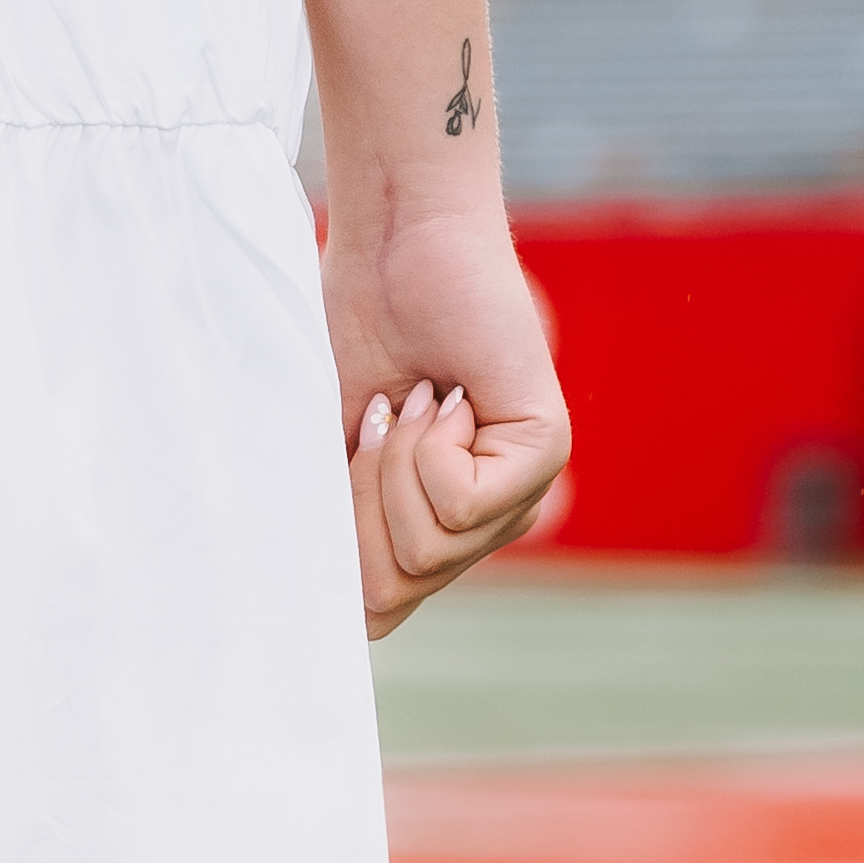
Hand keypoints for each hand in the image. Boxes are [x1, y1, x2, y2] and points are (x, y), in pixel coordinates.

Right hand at [326, 200, 568, 638]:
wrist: (392, 245)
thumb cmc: (353, 334)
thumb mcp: (322, 456)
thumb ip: (331, 531)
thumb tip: (326, 617)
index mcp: (426, 530)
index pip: (373, 612)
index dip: (334, 558)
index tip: (332, 466)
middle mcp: (480, 526)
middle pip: (390, 592)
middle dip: (358, 507)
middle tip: (374, 422)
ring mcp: (518, 495)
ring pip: (425, 552)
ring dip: (393, 467)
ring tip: (413, 399)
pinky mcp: (542, 454)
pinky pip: (459, 504)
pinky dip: (428, 446)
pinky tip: (445, 393)